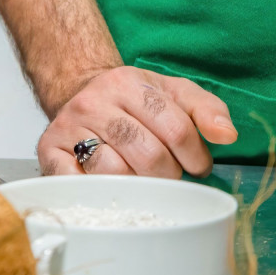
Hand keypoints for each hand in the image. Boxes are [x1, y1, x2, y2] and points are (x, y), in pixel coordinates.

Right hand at [37, 66, 237, 177]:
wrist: (79, 93)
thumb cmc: (132, 101)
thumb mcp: (172, 93)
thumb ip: (206, 110)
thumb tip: (226, 135)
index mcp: (127, 83)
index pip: (176, 129)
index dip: (196, 157)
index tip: (198, 166)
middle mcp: (93, 102)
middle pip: (148, 155)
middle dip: (169, 174)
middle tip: (170, 176)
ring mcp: (68, 126)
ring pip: (114, 172)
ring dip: (137, 186)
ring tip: (144, 181)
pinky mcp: (48, 149)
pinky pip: (76, 181)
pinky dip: (96, 191)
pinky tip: (111, 190)